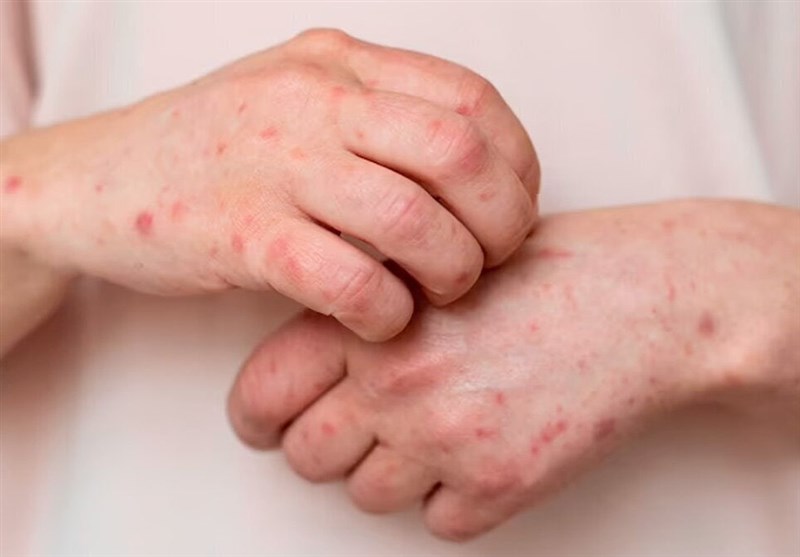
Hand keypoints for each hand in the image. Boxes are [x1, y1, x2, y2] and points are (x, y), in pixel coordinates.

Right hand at [0, 29, 537, 340]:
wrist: (96, 179)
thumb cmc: (215, 150)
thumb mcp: (299, 100)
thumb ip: (380, 118)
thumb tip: (480, 175)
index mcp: (340, 64)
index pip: (473, 102)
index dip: (515, 166)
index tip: (510, 212)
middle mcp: (313, 100)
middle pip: (460, 154)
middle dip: (500, 222)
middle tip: (487, 261)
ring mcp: (273, 162)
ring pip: (412, 219)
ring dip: (450, 271)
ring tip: (437, 293)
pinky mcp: (238, 230)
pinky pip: (347, 278)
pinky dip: (385, 312)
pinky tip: (379, 320)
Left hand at [227, 200, 799, 539]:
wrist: (640, 298)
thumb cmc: (544, 272)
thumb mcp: (437, 265)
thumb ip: (366, 312)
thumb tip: (308, 369)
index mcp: (370, 322)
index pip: (263, 392)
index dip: (258, 415)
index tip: (268, 424)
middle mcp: (395, 384)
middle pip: (308, 457)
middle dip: (330, 447)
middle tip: (369, 427)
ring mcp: (445, 440)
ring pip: (369, 497)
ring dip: (396, 473)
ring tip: (444, 426)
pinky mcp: (499, 485)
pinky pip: (438, 523)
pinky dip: (454, 497)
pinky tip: (488, 446)